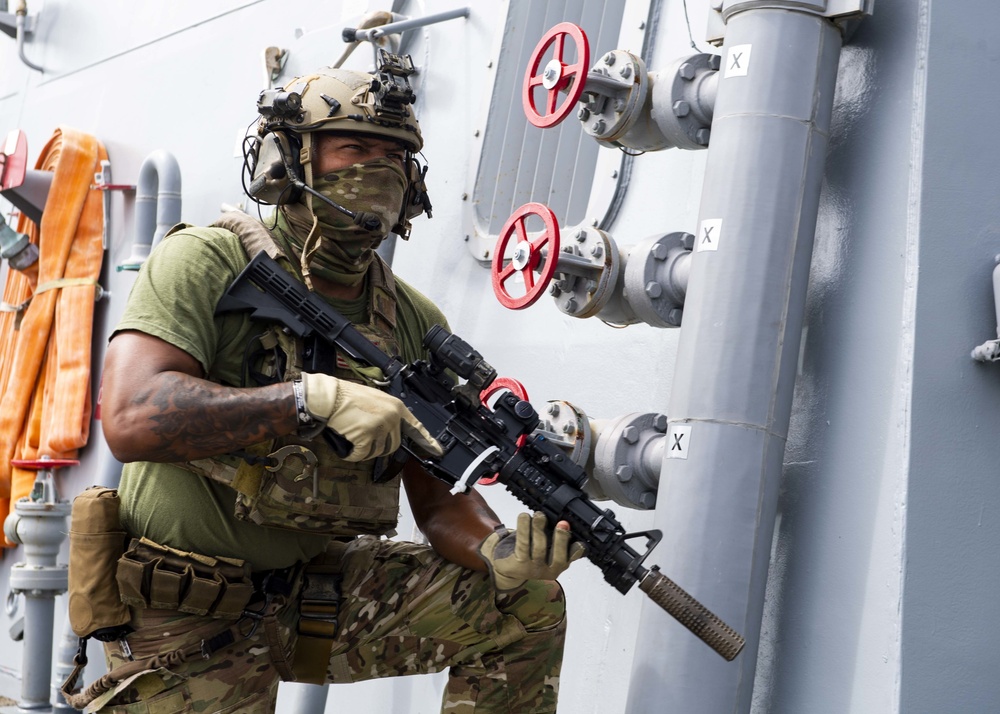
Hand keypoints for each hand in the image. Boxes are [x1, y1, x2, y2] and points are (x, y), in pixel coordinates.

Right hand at [300, 372, 442, 462]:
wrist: (331, 397)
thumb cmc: (348, 397)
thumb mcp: (376, 400)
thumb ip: (388, 414)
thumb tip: (391, 430)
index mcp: (397, 408)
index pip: (416, 427)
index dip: (427, 441)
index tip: (438, 451)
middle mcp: (392, 418)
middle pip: (393, 445)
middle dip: (379, 446)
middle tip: (364, 436)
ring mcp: (380, 428)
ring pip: (377, 451)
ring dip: (365, 449)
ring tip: (354, 434)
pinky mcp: (366, 437)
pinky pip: (362, 455)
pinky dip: (353, 454)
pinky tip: (347, 444)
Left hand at [478, 512, 585, 590]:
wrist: (508, 567)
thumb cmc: (531, 553)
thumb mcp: (547, 548)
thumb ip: (557, 539)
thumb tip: (565, 522)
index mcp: (560, 564)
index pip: (572, 557)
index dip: (578, 550)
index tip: (580, 540)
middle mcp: (549, 570)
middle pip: (558, 557)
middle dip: (561, 539)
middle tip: (563, 523)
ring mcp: (533, 570)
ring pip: (539, 548)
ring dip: (540, 529)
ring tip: (539, 515)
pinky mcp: (518, 565)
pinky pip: (522, 544)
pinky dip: (524, 528)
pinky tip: (524, 517)